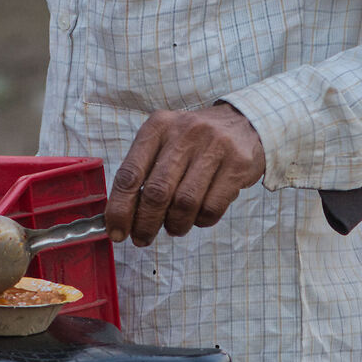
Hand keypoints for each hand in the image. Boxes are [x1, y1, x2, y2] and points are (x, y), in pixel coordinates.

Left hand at [105, 104, 265, 246]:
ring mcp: (214, 147)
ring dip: (175, 225)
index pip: (130, 173)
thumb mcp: (165, 141)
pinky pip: (212, 207)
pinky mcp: (237, 164)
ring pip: (185, 203)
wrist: (245, 123)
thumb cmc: (194, 141)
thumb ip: (144, 170)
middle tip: (142, 239)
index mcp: (158, 126)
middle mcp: (185, 133)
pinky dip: (200, 221)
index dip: (120, 209)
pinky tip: (197, 217)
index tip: (116, 232)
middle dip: (145, 223)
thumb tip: (122, 215)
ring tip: (173, 228)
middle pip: (157, 192)